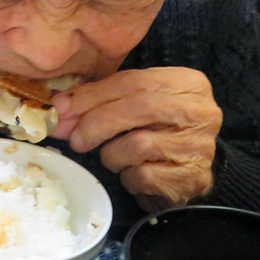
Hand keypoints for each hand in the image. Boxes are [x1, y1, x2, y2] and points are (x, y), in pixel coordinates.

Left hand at [48, 67, 220, 210]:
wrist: (185, 172)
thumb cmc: (153, 131)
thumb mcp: (130, 104)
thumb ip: (98, 100)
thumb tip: (58, 108)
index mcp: (187, 83)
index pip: (132, 81)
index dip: (92, 95)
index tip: (61, 108)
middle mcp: (200, 111)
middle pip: (139, 108)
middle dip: (97, 123)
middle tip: (75, 139)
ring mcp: (200, 146)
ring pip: (138, 145)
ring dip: (113, 155)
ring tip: (115, 157)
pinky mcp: (193, 178)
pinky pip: (144, 176)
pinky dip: (128, 177)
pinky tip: (132, 174)